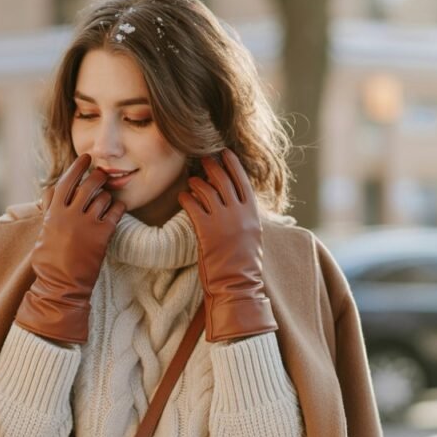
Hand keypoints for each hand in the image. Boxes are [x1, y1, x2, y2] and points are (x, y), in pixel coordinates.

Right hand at [15, 154, 125, 343]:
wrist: (61, 286)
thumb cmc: (49, 263)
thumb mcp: (43, 233)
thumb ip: (49, 212)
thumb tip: (50, 193)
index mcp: (53, 214)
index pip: (66, 181)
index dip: (77, 166)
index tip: (85, 157)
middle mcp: (70, 215)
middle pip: (88, 184)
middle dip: (97, 176)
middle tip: (102, 174)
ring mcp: (87, 224)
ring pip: (103, 197)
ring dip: (107, 195)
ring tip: (107, 200)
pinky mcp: (102, 235)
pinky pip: (116, 211)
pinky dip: (119, 207)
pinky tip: (119, 208)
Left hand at [177, 148, 276, 341]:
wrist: (237, 284)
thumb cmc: (244, 264)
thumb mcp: (252, 236)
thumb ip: (246, 216)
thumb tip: (237, 201)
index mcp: (252, 213)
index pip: (242, 180)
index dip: (232, 164)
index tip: (224, 153)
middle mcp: (238, 213)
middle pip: (222, 179)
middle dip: (211, 166)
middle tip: (202, 160)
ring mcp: (222, 220)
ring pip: (206, 189)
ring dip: (196, 182)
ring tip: (192, 182)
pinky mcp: (205, 230)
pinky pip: (192, 205)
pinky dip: (186, 198)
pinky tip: (183, 197)